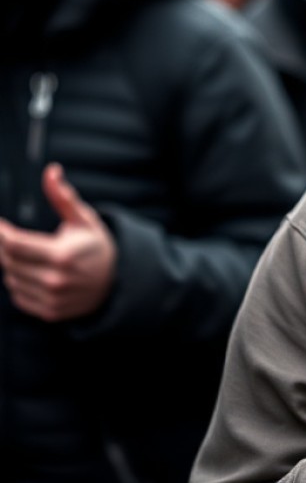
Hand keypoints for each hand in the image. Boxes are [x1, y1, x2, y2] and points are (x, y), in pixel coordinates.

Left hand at [0, 163, 116, 321]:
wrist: (117, 282)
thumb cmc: (97, 246)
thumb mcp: (84, 219)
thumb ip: (63, 197)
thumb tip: (51, 171)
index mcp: (62, 255)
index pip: (14, 244)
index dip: (0, 232)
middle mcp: (55, 280)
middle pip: (9, 261)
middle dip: (6, 247)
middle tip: (15, 238)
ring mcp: (52, 298)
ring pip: (10, 278)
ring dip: (13, 266)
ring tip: (33, 257)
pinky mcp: (49, 312)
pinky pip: (17, 296)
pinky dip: (20, 283)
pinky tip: (36, 274)